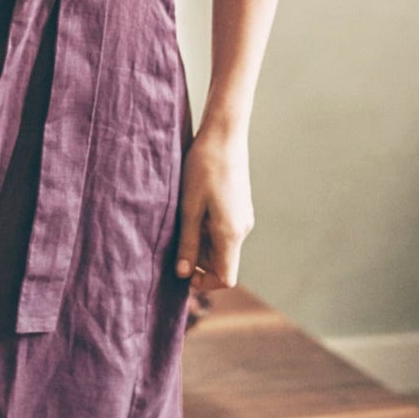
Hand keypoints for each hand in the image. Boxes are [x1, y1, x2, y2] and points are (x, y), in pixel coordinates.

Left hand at [174, 116, 253, 295]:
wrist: (224, 135)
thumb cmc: (203, 168)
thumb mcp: (189, 208)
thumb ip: (187, 243)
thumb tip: (183, 274)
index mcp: (231, 233)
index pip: (225, 278)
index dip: (204, 282)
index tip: (181, 272)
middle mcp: (242, 229)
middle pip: (222, 262)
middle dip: (198, 260)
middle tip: (175, 241)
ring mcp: (243, 218)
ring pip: (222, 246)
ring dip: (201, 243)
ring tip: (182, 220)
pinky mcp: (239, 207)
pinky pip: (224, 230)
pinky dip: (207, 229)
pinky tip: (193, 208)